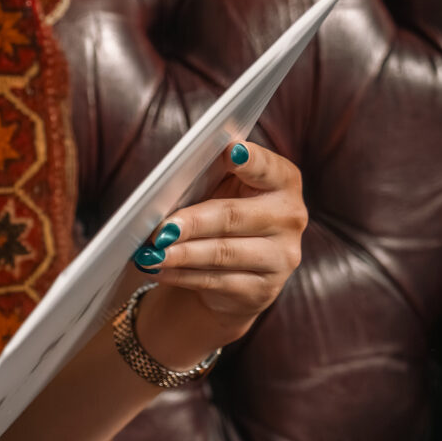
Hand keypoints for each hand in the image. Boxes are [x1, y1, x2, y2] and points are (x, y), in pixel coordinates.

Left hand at [130, 140, 307, 367]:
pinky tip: (158, 269)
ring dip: (181, 254)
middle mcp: (290, 217)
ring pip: (223, 253)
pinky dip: (181, 275)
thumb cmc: (225, 215)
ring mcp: (281, 257)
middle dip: (192, 222)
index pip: (268, 168)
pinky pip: (216, 281)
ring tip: (151, 253)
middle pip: (234, 216)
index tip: (230, 151)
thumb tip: (172, 177)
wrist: (238, 272)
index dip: (250, 160)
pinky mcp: (263, 289)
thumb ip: (212, 176)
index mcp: (283, 181)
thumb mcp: (223, 190)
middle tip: (160, 229)